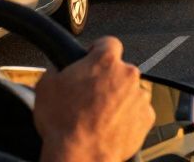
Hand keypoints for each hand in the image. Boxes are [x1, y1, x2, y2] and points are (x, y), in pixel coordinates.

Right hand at [35, 36, 154, 161]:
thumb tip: (59, 69)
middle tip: (90, 96)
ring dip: (118, 98)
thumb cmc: (64, 123)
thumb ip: (58, 68)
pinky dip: (128, 116)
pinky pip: (138, 111)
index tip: (93, 59)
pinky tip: (111, 126)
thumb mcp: (46, 86)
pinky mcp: (147, 117)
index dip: (98, 50)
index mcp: (105, 61)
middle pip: (120, 69)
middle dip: (107, 79)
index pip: (108, 42)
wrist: (80, 155)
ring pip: (130, 90)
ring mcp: (140, 95)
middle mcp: (127, 74)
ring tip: (99, 115)